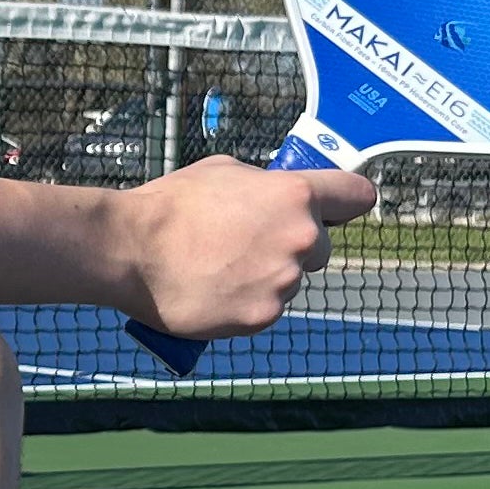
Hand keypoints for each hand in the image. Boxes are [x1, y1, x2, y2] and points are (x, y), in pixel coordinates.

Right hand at [116, 156, 376, 339]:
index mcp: (297, 194)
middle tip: (246, 244)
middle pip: (321, 247)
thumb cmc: (171, 204)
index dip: (344, 203)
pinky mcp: (264, 316)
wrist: (131, 251)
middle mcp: (302, 238)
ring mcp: (285, 281)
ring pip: (292, 280)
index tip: (334, 210)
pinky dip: (247, 303)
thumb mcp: (224, 172)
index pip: (358, 196)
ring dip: (268, 277)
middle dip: (292, 246)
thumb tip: (277, 199)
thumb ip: (264, 187)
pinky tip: (214, 291)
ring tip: (220, 269)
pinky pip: (267, 308)